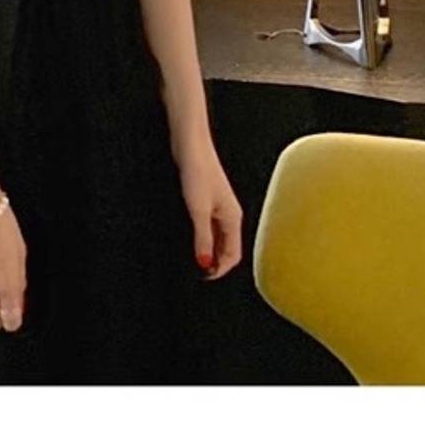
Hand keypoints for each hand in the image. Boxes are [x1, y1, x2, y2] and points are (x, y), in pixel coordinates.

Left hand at [179, 142, 242, 280]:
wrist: (191, 145)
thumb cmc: (198, 172)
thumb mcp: (198, 210)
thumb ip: (203, 238)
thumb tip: (205, 264)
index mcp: (233, 219)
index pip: (234, 255)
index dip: (220, 270)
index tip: (203, 279)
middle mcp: (230, 215)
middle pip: (228, 249)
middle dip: (216, 263)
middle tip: (197, 273)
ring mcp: (220, 207)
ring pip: (220, 239)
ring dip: (210, 251)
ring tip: (193, 259)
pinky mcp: (208, 199)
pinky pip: (211, 227)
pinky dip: (204, 238)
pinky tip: (192, 239)